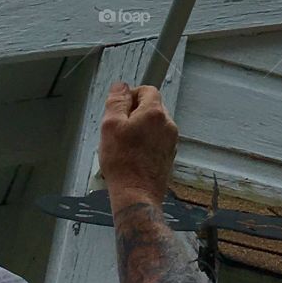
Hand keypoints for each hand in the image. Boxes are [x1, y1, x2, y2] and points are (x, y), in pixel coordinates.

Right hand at [98, 81, 178, 205]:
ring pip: (154, 124)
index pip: (148, 90)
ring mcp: (171, 141)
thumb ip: (117, 101)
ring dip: (140, 128)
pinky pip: (157, 140)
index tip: (120, 108)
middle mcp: (168, 125)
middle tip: (119, 128)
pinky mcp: (169, 156)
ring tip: (125, 144)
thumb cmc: (122, 163)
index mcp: (155, 113)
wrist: (136, 195)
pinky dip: (146, 142)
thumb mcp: (110, 125)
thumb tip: (121, 87)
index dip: (132, 95)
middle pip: (152, 107)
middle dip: (135, 113)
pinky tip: (133, 155)